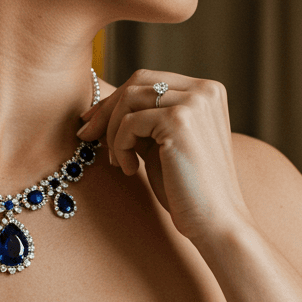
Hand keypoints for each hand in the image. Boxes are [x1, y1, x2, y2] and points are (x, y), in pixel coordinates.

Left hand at [77, 69, 251, 246]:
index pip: (148, 80)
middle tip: (86, 135)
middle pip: (137, 81)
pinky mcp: (180, 120)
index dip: (115, 99)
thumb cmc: (187, 189)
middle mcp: (205, 90)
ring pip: (129, 99)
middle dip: (106, 109)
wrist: (215, 221)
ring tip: (118, 162)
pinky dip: (120, 146)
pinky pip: (130, 122)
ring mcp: (195, 102)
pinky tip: (129, 169)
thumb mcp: (161, 145)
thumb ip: (142, 122)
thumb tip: (98, 110)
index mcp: (206, 92)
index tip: (92, 122)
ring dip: (113, 131)